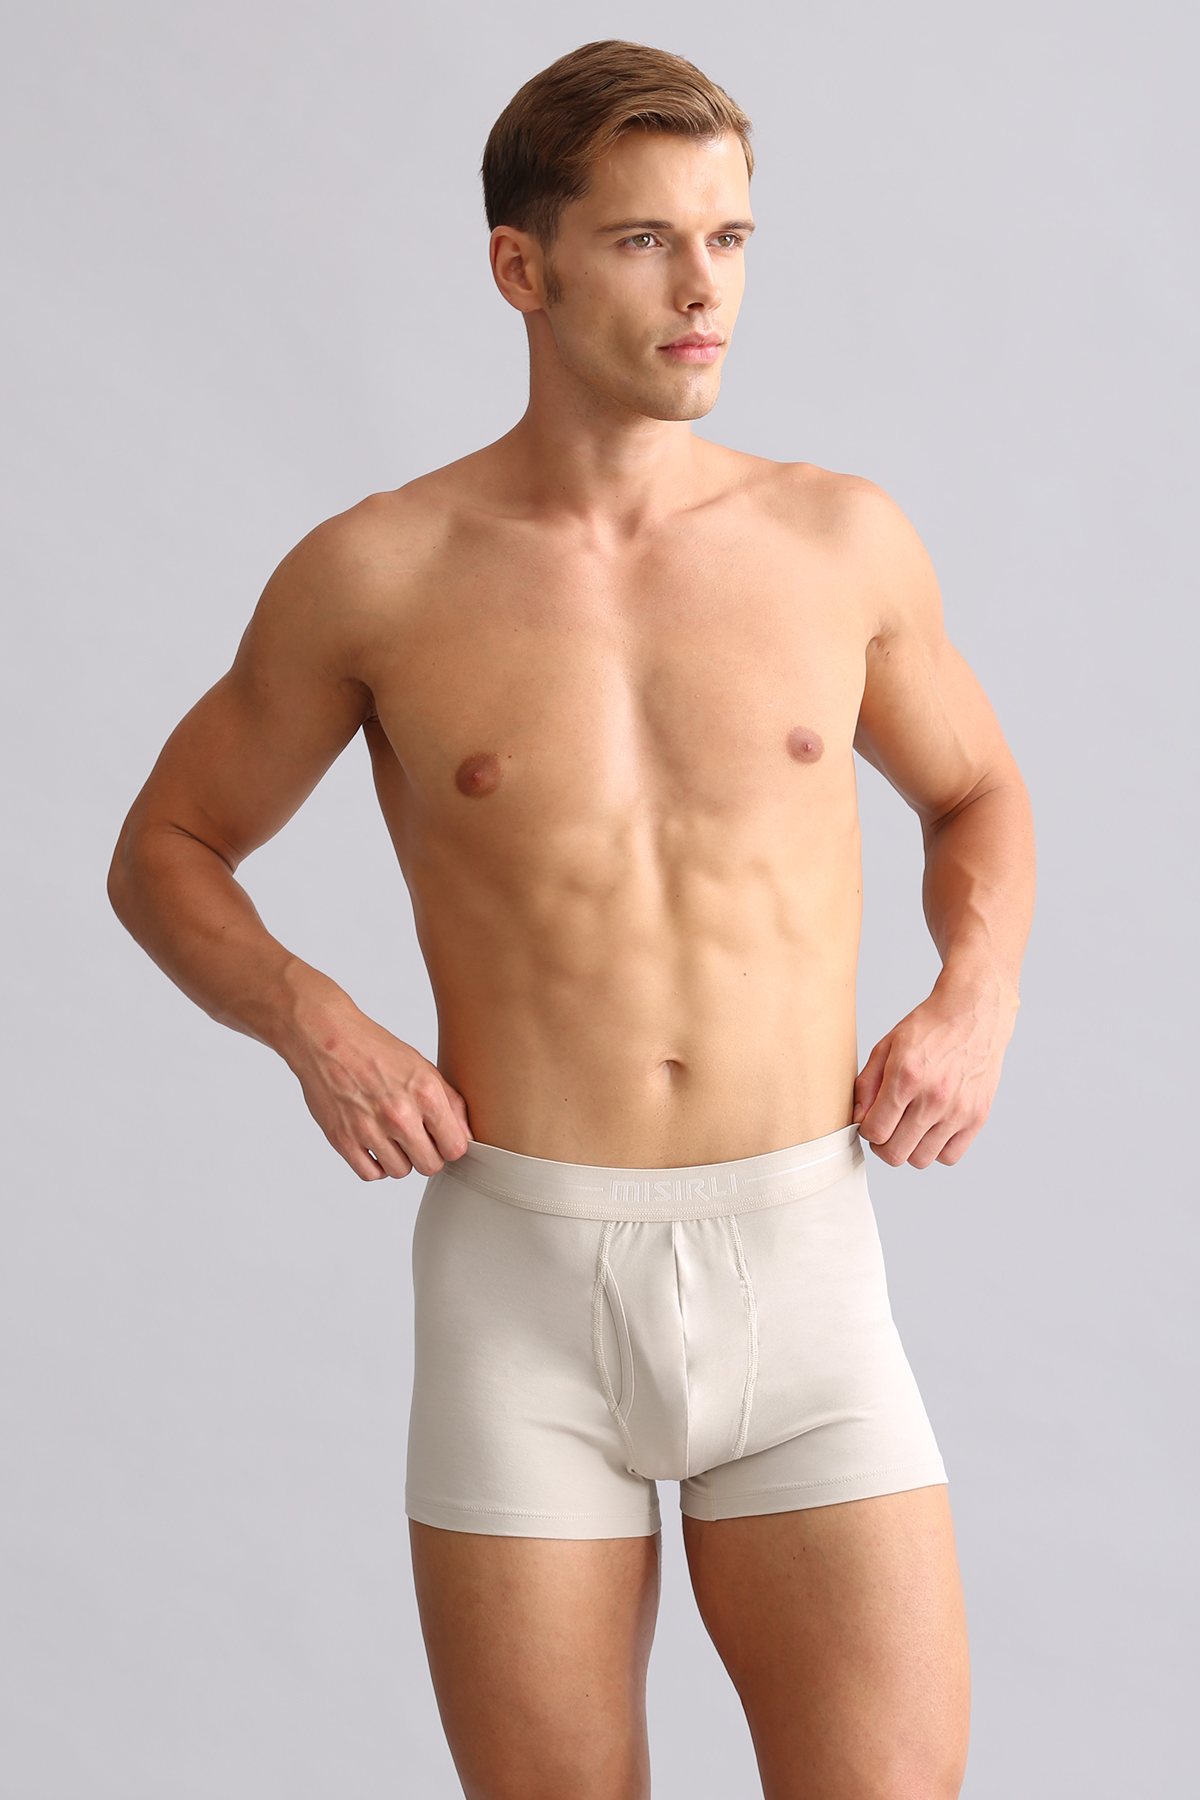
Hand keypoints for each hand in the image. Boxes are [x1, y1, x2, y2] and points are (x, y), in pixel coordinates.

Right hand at [287, 1002, 470, 1181]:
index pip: (455, 1148)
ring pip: (401, 1172)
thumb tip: (465, 1135)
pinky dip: (375, 1165)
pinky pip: (370, 1173)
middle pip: (430, 1165)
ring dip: (401, 1159)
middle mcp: (399, 1114)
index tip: (442, 1139)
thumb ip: (450, 1102)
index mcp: (425, 1093)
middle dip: (428, 1155)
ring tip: (394, 1138)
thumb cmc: (374, 1049)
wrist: (326, 1039)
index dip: (451, 1146)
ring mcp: (369, 1128)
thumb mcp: (423, 1066)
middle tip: (418, 1139)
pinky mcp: (343, 1139)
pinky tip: (376, 1146)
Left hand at [852, 974, 1017, 1168]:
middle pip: (896, 1154)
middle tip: (887, 1127)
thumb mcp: (887, 1046)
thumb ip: (867, 1085)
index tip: (871, 1121)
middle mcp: (934, 1098)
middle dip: (883, 1144)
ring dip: (910, 1148)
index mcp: (907, 1077)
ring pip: (921, 1160)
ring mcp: (959, 1110)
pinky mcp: (978, 1117)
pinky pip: (949, 1157)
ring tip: (910, 1126)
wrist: (974, 1012)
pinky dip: (936, 1149)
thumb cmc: (929, 1028)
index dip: (866, 1131)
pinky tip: (932, 1129)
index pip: (875, 1132)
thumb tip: (858, 1119)